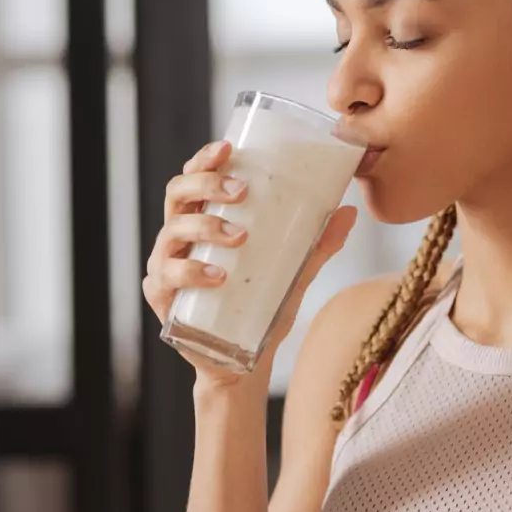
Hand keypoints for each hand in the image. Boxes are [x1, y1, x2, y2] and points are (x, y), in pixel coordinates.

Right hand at [141, 140, 357, 388]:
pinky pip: (168, 277)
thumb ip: (317, 244)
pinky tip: (219, 276)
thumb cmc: (261, 309)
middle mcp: (179, 237)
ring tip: (240, 236)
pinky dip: (192, 272)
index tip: (228, 147)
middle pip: (177, 194)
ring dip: (206, 226)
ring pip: (173, 231)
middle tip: (241, 191)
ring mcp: (166, 265)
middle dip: (206, 184)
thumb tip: (350, 212)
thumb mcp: (294, 272)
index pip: (195, 178)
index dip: (204, 159)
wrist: (242, 364)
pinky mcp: (162, 298)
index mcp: (203, 219)